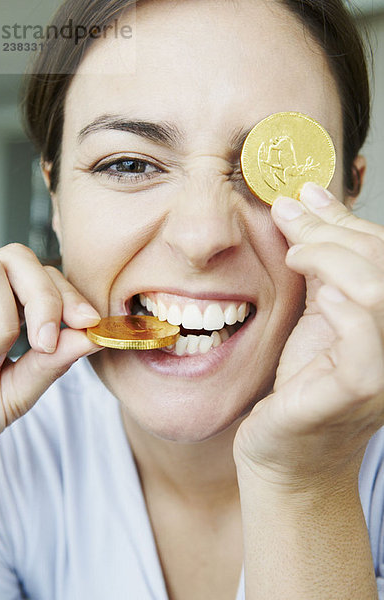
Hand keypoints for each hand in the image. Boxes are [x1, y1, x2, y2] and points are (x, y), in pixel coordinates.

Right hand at [0, 243, 102, 446]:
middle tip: (45, 342)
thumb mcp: (15, 392)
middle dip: (44, 299)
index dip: (69, 294)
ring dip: (4, 320)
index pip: (46, 276)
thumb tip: (94, 336)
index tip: (88, 322)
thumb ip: (52, 363)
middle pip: (20, 257)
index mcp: (4, 304)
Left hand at [234, 182, 383, 489]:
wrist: (286, 451)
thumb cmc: (304, 381)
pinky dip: (337, 294)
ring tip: (294, 251)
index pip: (382, 253)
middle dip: (331, 228)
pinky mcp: (362, 387)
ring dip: (330, 254)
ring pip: (376, 287)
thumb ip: (322, 262)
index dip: (344, 218)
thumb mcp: (318, 310)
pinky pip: (363, 328)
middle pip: (382, 262)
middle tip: (287, 212)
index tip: (304, 195)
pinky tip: (307, 280)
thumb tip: (307, 200)